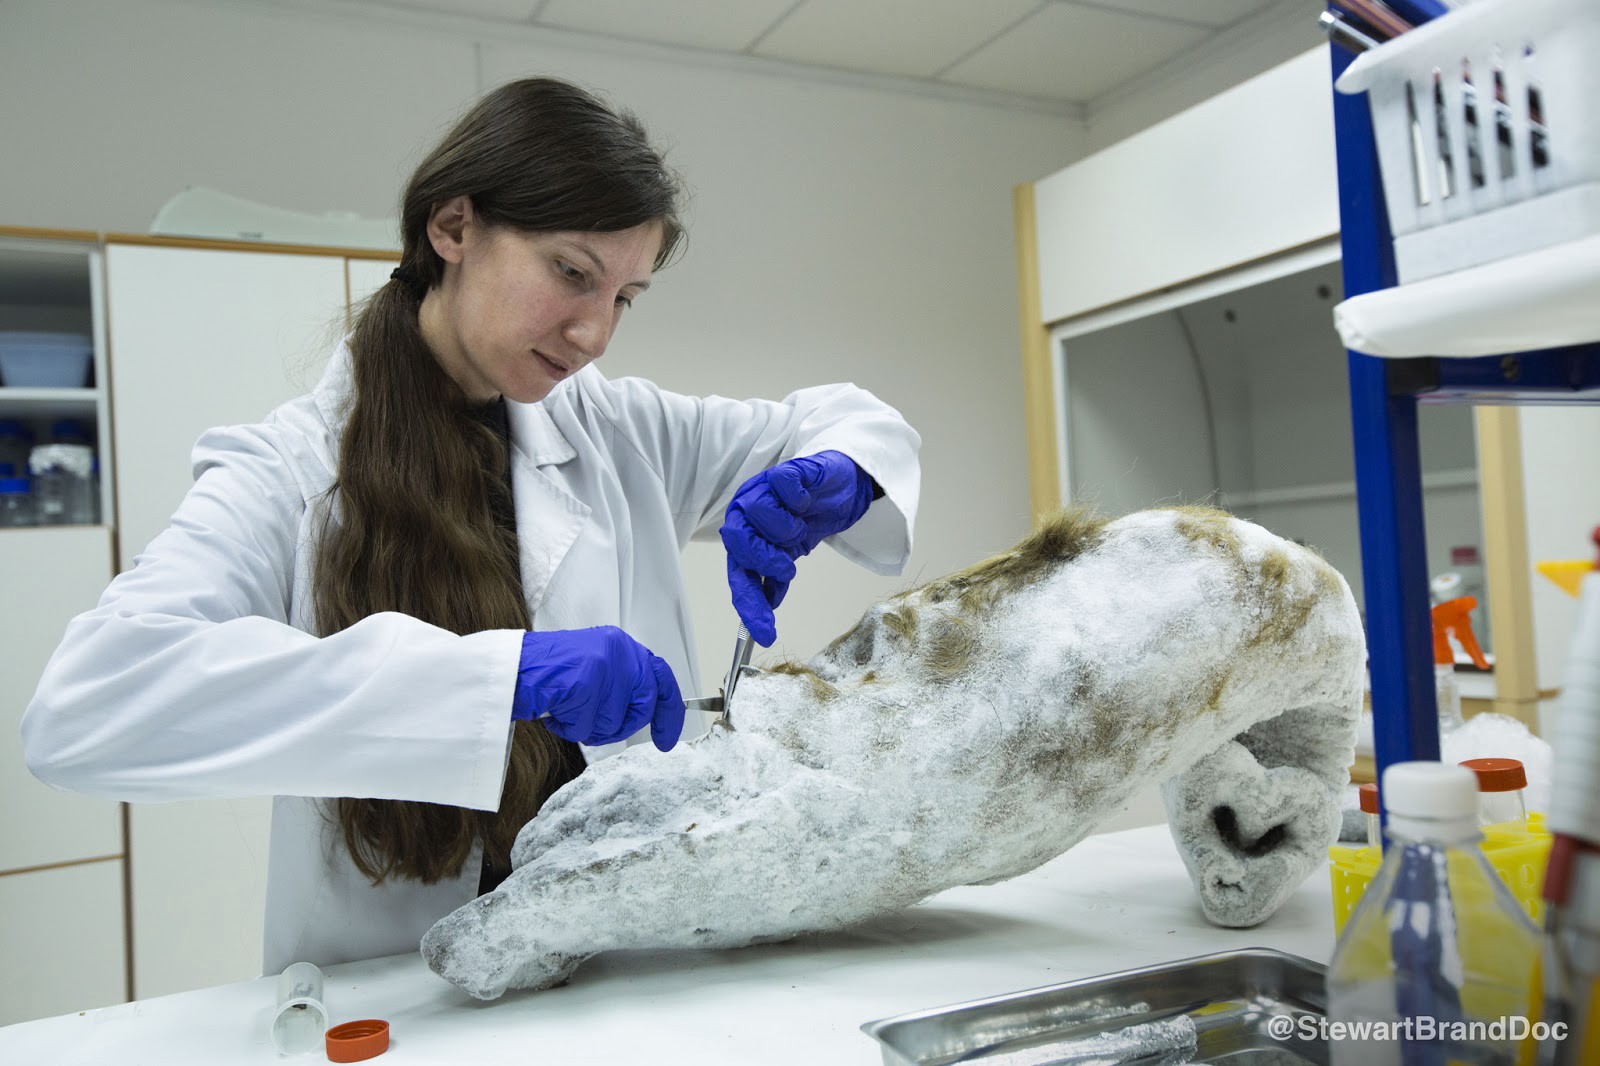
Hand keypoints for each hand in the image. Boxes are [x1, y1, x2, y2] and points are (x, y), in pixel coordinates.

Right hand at [512, 627, 684, 751]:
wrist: (511, 668)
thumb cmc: (548, 673)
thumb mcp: (594, 665)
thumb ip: (621, 682)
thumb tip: (647, 711)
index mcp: (620, 644)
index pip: (661, 677)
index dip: (670, 711)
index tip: (668, 738)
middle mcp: (617, 651)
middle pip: (643, 705)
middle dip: (625, 725)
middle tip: (598, 727)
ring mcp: (603, 667)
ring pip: (614, 721)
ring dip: (589, 726)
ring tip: (568, 709)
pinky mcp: (585, 684)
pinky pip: (587, 727)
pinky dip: (569, 728)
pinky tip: (556, 713)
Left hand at [719, 450, 874, 646]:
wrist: (837, 489)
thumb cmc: (808, 520)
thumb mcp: (790, 556)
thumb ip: (775, 579)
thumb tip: (768, 607)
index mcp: (743, 537)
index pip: (738, 575)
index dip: (750, 604)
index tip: (766, 632)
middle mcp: (745, 513)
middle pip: (739, 542)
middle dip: (766, 561)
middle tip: (787, 567)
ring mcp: (762, 489)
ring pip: (762, 514)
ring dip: (788, 530)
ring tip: (801, 528)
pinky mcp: (784, 471)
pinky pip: (784, 486)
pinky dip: (798, 501)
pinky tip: (805, 503)